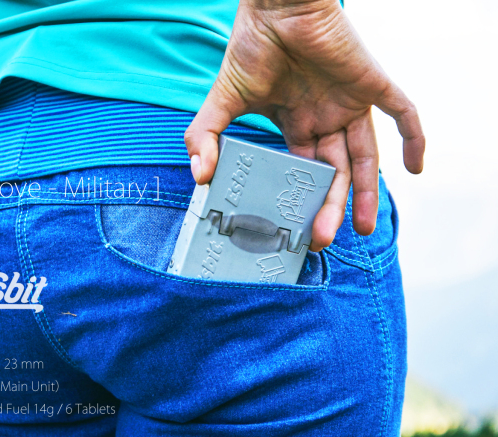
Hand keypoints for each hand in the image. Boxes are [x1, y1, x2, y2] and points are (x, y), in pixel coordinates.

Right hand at [184, 0, 424, 251]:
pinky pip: (402, 112)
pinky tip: (415, 167)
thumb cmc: (251, 45)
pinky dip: (413, 138)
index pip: (305, 169)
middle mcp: (325, 119)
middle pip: (334, 171)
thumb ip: (205, 135)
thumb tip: (198, 175)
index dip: (303, 197)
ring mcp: (350, 103)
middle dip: (331, 206)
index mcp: (296, 124)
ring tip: (362, 227)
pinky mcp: (370, 83)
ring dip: (367, 191)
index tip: (296, 227)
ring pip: (365, 155)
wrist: (276, 5)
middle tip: (323, 238)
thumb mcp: (223, 99)